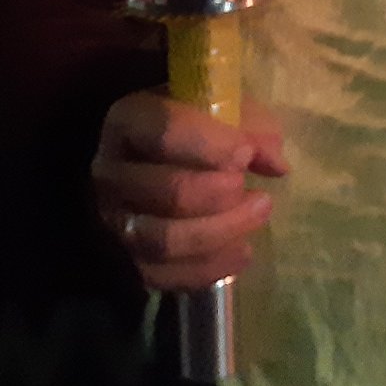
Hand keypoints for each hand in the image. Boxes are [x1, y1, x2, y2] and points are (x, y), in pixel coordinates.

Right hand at [92, 91, 288, 291]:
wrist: (144, 164)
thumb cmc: (189, 129)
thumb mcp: (218, 110)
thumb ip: (249, 126)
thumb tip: (275, 163)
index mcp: (128, 122)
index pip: (164, 131)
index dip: (210, 144)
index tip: (246, 154)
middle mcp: (110, 173)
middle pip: (169, 192)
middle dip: (224, 196)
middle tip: (260, 194)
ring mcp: (112, 222)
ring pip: (165, 240)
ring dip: (223, 232)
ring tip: (258, 215)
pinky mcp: (125, 261)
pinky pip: (164, 276)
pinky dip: (210, 267)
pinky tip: (242, 251)